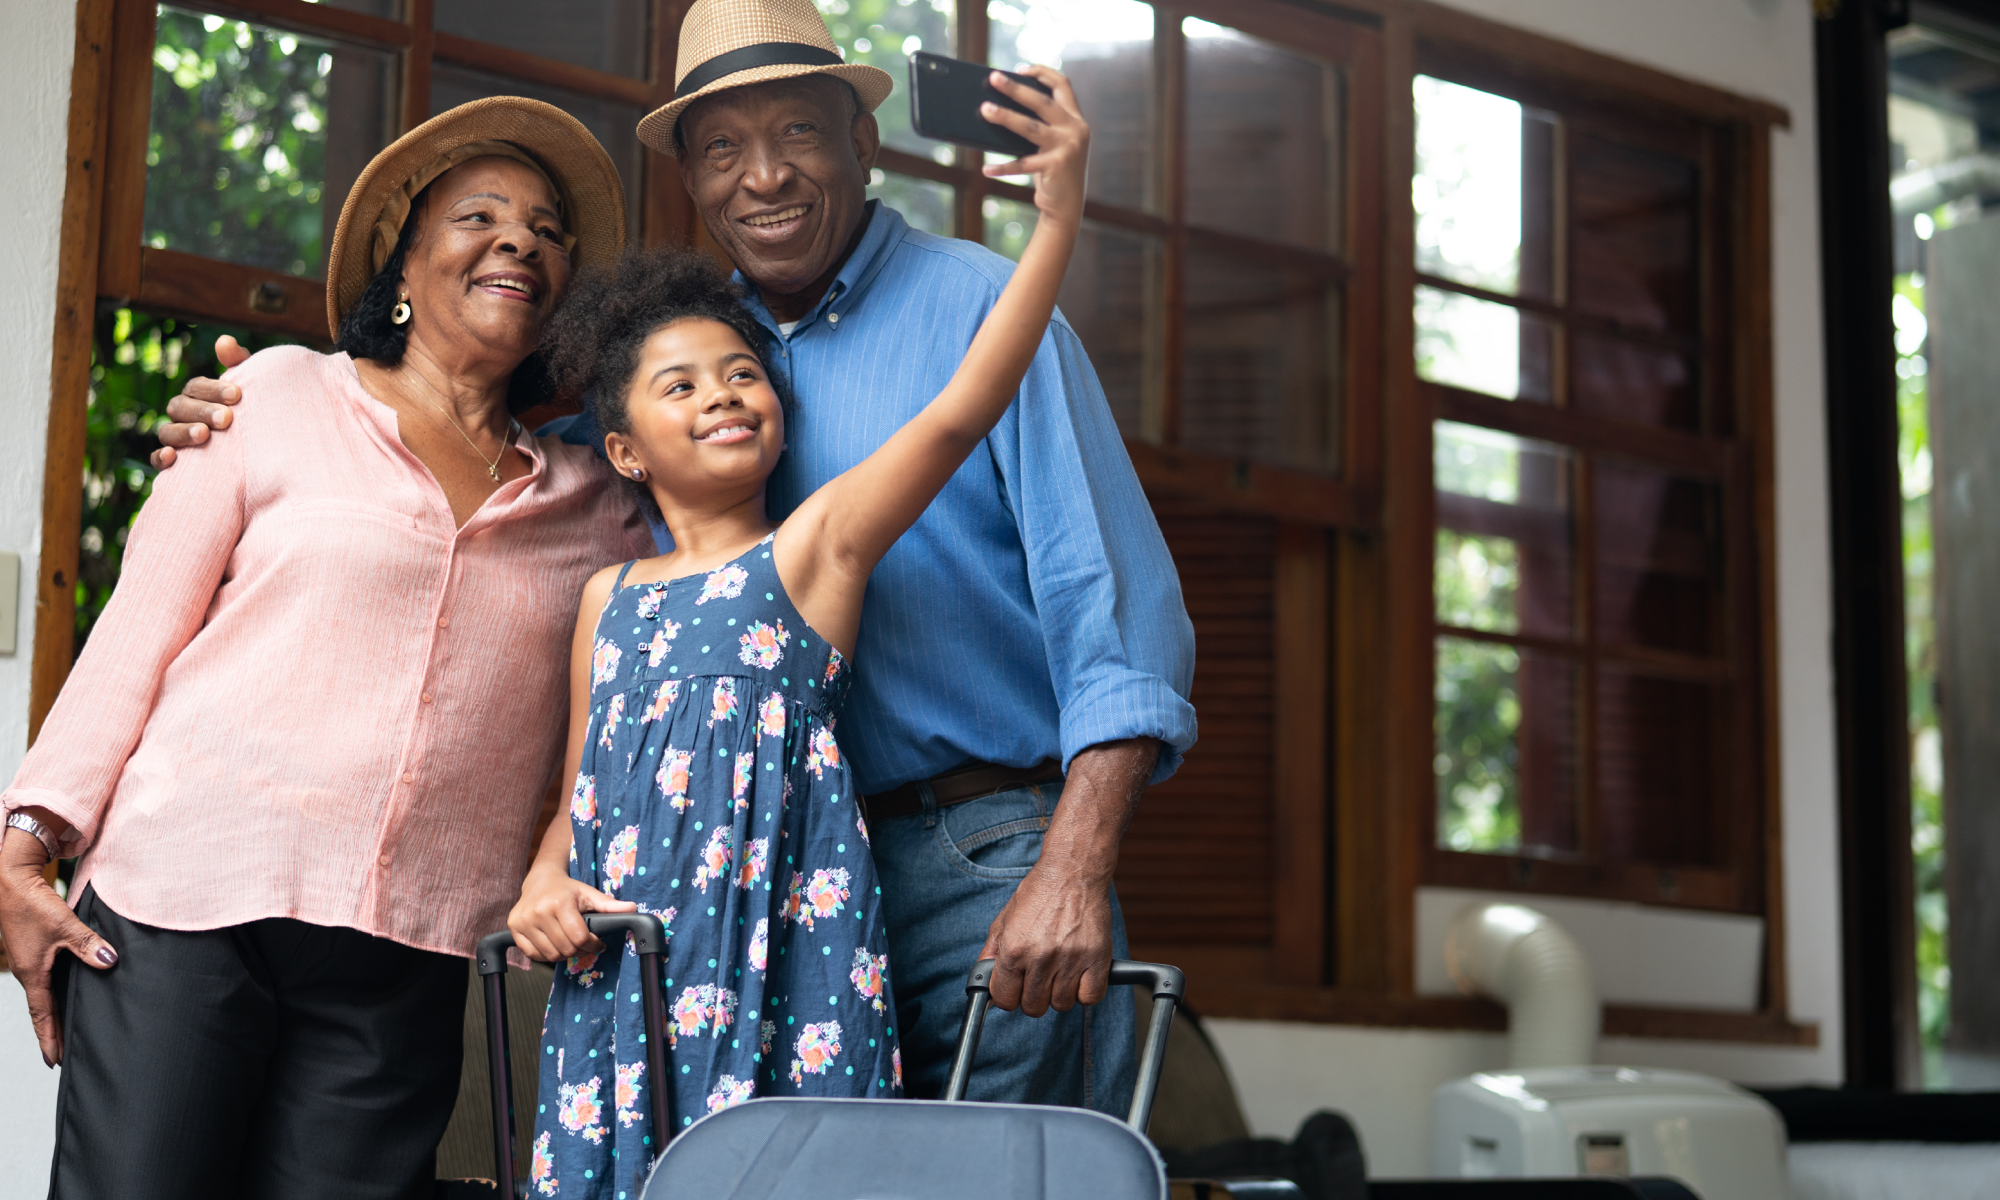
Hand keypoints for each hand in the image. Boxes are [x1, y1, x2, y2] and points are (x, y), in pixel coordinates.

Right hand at [1, 815, 116, 1066]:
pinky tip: (64, 991)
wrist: (9, 879)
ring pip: (41, 993)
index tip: (54, 1061)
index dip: (50, 1038)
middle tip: (60, 1055)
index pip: (42, 1014)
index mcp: (32, 973)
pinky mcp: (31, 948)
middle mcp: (28, 971)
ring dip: (52, 1013)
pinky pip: (42, 978)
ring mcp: (27, 960)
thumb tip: (109, 962)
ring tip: (64, 1031)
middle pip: (41, 1009)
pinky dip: (52, 992)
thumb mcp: (65, 925)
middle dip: (51, 1032)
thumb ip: (89, 945)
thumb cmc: (32, 903)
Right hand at [149, 335, 250, 469]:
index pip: (197, 387)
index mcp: (199, 395)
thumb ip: (238, 364)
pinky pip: (156, 459)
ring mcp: (176, 438)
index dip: (213, 389)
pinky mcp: (174, 463)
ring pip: (167, 432)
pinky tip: (172, 457)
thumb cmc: (252, 413)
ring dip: (183, 432)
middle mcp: (183, 414)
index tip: (237, 395)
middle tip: (226, 419)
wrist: (261, 451)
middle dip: (202, 411)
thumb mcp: (250, 389)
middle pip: (180, 407)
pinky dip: (160, 458)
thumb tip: (224, 341)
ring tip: (204, 435)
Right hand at [506, 864, 636, 962]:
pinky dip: (546, 954)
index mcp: (559, 903)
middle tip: (585, 944)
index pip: (579, 937)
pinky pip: (533, 955)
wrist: (539, 880)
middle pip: (566, 948)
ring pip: (550, 955)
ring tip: (570, 943)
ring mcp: (523, 921)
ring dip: (564, 954)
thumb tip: (633, 908)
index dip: (593, 944)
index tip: (598, 943)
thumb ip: (609, 905)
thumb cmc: (567, 889)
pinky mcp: (514, 928)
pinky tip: (554, 943)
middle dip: (580, 950)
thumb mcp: (589, 893)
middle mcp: (538, 912)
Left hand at [978, 858, 1113, 1017]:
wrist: (1072, 872)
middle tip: (1039, 977)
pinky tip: (1079, 975)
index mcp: (1014, 949)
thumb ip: (992, 955)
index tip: (1016, 988)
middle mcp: (1041, 957)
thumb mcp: (1004, 921)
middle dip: (1034, 996)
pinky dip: (1085, 992)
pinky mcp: (1097, 959)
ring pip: (1061, 1005)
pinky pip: (1090, 998)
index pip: (1005, 1000)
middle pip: (1034, 1007)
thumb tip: (985, 986)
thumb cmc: (1038, 894)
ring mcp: (1071, 959)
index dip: (1009, 996)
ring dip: (1060, 993)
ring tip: (1060, 971)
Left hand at [980, 66, 1089, 227]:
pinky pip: (1023, 164)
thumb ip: (1038, 125)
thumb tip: (1000, 109)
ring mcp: (1067, 148)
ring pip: (1030, 127)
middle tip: (994, 78)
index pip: (1063, 85)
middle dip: (1016, 88)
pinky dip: (1003, 167)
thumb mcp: (1051, 144)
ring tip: (984, 109)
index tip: (1020, 68)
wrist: (1068, 206)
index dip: (1042, 73)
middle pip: (1042, 102)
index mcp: (1075, 119)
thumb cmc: (1053, 170)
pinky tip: (986, 168)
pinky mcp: (1056, 167)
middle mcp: (1075, 130)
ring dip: (1005, 117)